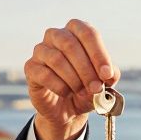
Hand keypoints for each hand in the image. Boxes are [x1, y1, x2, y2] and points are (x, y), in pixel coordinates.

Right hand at [24, 19, 119, 139]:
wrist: (66, 108)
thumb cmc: (86, 88)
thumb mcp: (103, 81)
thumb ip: (109, 75)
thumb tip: (108, 75)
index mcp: (76, 31)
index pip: (87, 33)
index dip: (99, 54)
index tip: (107, 75)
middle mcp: (56, 35)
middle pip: (70, 45)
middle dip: (86, 70)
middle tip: (96, 88)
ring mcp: (40, 50)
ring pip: (56, 59)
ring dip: (74, 79)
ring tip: (82, 92)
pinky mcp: (31, 67)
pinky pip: (44, 74)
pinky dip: (60, 86)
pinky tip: (66, 93)